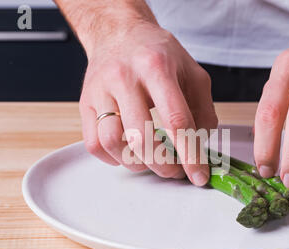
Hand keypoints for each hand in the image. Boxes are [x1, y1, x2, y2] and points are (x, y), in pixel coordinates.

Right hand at [58, 1, 217, 185]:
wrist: (118, 33)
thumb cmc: (156, 53)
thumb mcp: (192, 72)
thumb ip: (203, 108)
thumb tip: (201, 144)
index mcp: (156, 67)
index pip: (177, 120)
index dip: (190, 155)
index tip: (199, 175)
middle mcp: (124, 77)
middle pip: (141, 137)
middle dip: (163, 165)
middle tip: (175, 170)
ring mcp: (100, 91)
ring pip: (112, 143)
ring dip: (136, 163)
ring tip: (151, 160)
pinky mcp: (85, 103)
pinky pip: (94, 144)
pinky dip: (113, 158)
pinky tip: (128, 153)